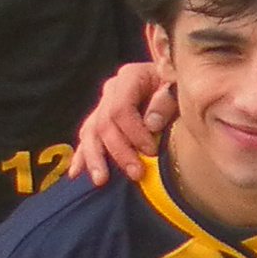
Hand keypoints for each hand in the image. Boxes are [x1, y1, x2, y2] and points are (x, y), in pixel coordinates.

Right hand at [73, 60, 170, 186]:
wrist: (177, 84)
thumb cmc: (181, 87)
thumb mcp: (179, 88)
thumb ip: (166, 102)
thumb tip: (150, 124)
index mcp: (130, 77)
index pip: (121, 108)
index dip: (134, 133)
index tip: (151, 152)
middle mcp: (112, 90)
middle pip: (105, 124)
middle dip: (119, 151)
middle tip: (136, 173)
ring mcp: (104, 105)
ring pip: (90, 133)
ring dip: (95, 158)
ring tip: (101, 180)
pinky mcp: (100, 121)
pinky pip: (87, 139)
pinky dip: (81, 156)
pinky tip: (75, 173)